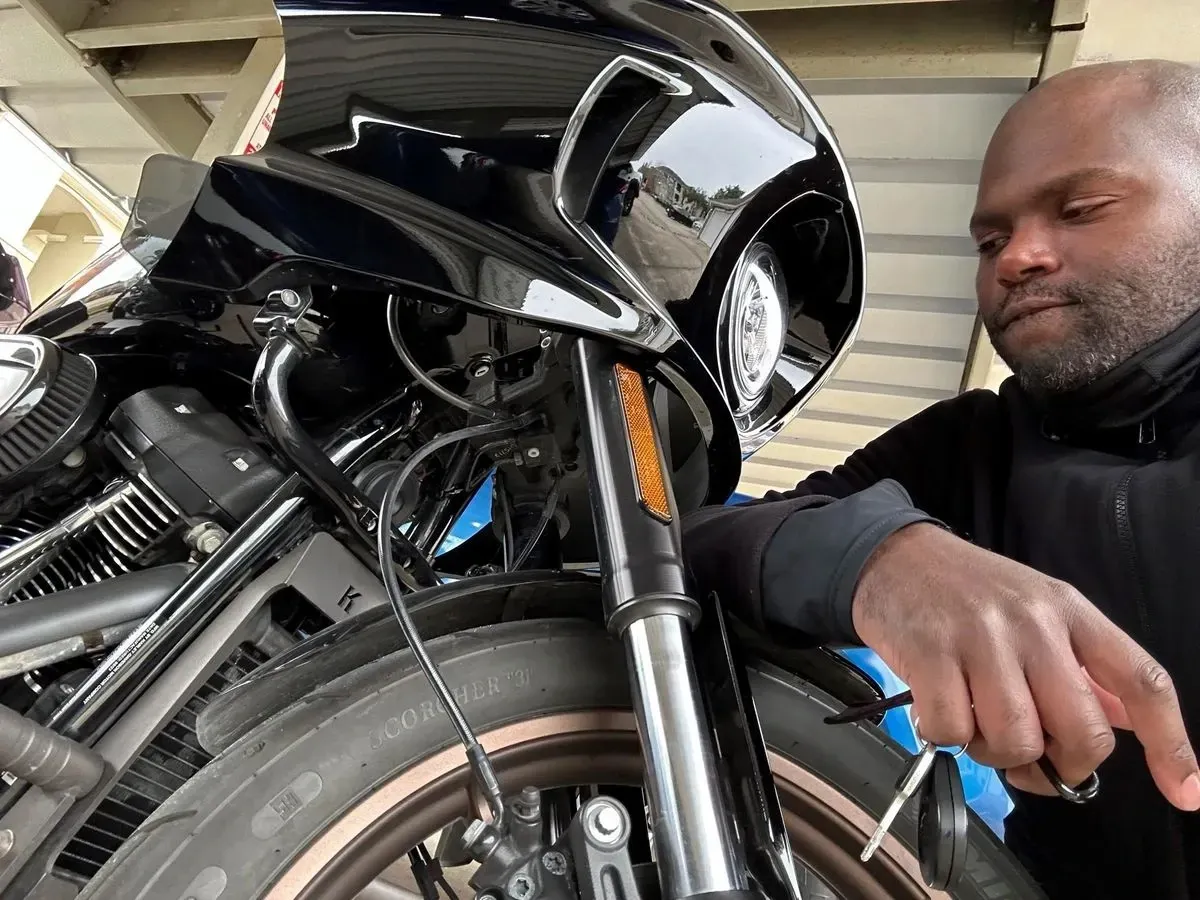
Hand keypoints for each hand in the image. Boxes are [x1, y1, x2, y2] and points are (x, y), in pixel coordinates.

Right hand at [851, 523, 1199, 809]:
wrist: (894, 556)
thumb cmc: (968, 591)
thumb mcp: (1037, 610)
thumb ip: (1082, 665)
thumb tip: (1126, 717)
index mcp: (1071, 612)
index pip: (1140, 681)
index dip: (1170, 744)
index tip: (1186, 792)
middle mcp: (1033, 622)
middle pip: (1082, 732)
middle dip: (1059, 764)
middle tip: (1030, 755)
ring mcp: (980, 637)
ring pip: (1017, 740)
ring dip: (995, 752)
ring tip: (975, 724)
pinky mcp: (930, 652)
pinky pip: (953, 731)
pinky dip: (946, 736)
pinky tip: (939, 708)